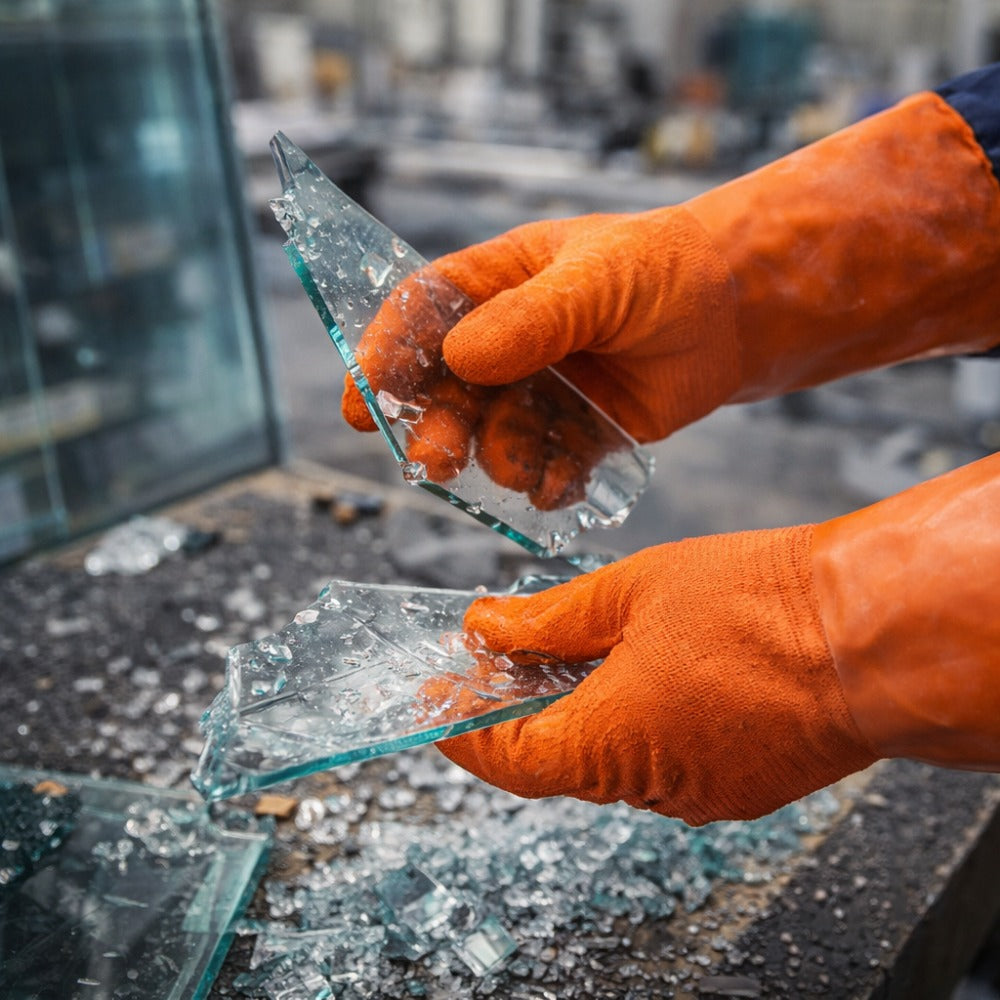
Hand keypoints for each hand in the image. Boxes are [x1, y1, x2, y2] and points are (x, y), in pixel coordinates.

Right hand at [341, 209, 740, 492]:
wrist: (741, 314)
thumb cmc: (668, 271)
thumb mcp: (599, 279)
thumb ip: (534, 318)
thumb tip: (460, 358)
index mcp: (500, 283)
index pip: (423, 313)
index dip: (386, 353)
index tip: (363, 396)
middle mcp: (511, 342)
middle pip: (448, 389)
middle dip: (437, 427)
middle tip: (432, 462)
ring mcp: (543, 390)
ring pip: (494, 436)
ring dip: (497, 459)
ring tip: (522, 467)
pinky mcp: (579, 432)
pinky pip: (546, 466)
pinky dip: (548, 483)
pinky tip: (561, 485)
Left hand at [437, 525, 878, 825]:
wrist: (870, 636)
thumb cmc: (760, 607)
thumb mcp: (631, 592)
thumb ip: (549, 618)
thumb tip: (489, 627)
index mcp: (609, 742)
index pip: (506, 758)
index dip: (462, 729)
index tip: (438, 700)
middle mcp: (649, 784)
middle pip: (556, 757)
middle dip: (522, 708)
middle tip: (503, 657)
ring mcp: (699, 791)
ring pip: (612, 758)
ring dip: (583, 711)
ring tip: (574, 650)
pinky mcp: (739, 784)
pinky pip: (663, 760)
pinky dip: (636, 722)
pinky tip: (641, 671)